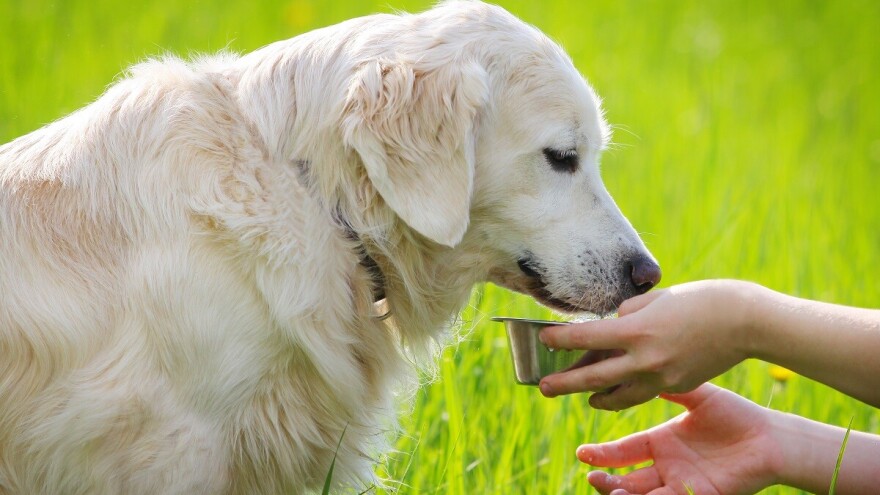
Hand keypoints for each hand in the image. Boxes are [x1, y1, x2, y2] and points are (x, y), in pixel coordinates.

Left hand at [538, 280, 759, 409]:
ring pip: (618, 396)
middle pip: (593, 377)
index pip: (585, 338)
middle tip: (543, 387)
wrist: (746, 321)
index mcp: (636, 331)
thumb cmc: (701, 299)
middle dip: (564, 383)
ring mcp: (661, 378)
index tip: (544, 338)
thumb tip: (610, 326)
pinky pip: (642, 393)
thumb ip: (628, 314)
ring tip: (583, 396)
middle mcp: (644, 359)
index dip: (560, 339)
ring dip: (595, 397)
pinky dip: (625, 394)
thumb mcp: (656, 299)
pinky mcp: (676, 386)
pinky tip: (617, 392)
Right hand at [579, 383, 781, 494]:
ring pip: (641, 494)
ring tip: (603, 486)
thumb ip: (668, 385)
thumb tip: (638, 363)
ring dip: (619, 494)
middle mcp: (668, 466)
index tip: (582, 452)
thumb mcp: (696, 397)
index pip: (624, 451)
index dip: (602, 454)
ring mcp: (681, 483)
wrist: (770, 438)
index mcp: (663, 443)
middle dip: (604, 479)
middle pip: (626, 478)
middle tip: (589, 474)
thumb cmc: (736, 415)